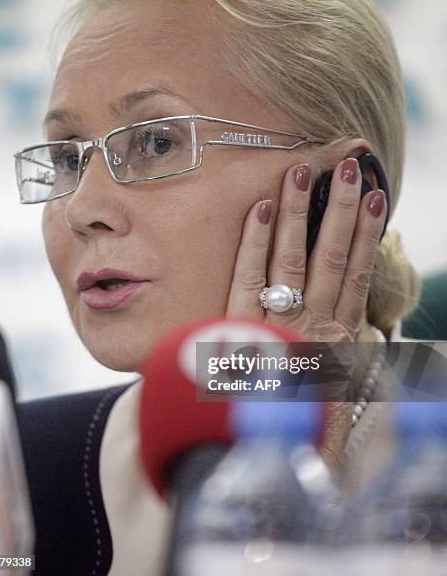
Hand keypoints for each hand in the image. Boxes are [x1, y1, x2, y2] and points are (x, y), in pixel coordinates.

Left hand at [226, 158, 387, 469]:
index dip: (365, 231)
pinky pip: (247, 276)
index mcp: (339, 337)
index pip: (356, 271)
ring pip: (291, 257)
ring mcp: (274, 320)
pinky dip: (254, 242)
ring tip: (302, 171)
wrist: (253, 446)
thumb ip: (349, 351)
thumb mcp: (337, 387)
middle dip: (338, 208)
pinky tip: (260, 209)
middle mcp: (311, 323)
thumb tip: (359, 318)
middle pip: (329, 255)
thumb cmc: (301, 417)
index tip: (373, 195)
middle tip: (345, 164)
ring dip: (299, 213)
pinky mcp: (237, 323)